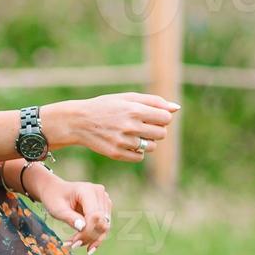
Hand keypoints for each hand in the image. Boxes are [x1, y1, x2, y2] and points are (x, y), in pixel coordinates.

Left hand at [31, 171, 112, 254]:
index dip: (87, 231)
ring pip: (104, 226)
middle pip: (102, 222)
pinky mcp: (104, 208)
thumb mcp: (57, 209)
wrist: (54, 191)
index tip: (73, 243)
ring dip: (91, 239)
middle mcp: (100, 193)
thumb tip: (82, 227)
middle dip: (88, 237)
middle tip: (72, 246)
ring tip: (73, 244)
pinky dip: (93, 236)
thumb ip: (69, 217)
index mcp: (87, 190)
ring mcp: (104, 199)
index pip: (95, 215)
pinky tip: (81, 243)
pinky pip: (103, 226)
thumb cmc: (54, 198)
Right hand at [55, 93, 177, 161]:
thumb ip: (153, 101)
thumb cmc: (106, 106)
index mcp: (134, 110)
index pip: (166, 118)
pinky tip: (127, 143)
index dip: (162, 117)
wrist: (79, 121)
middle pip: (162, 133)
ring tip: (134, 134)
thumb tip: (176, 108)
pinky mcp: (117, 154)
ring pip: (152, 147)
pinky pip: (140, 157)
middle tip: (142, 125)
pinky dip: (137, 151)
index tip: (152, 116)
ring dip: (147, 141)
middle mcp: (130, 126)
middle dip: (156, 129)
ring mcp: (123, 142)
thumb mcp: (127, 98)